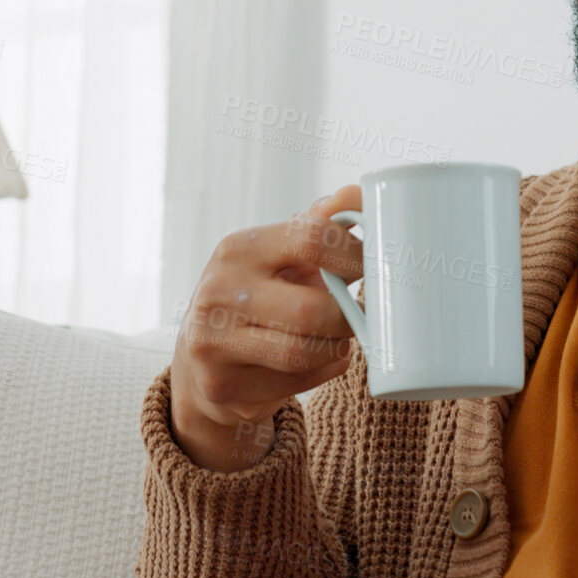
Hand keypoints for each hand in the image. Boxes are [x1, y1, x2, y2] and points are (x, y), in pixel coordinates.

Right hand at [168, 184, 363, 470]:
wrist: (203, 360)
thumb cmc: (262, 294)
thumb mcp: (281, 254)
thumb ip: (320, 224)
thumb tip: (358, 192)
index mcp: (239, 247)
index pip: (313, 239)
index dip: (356, 254)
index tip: (375, 267)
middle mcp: (217, 292)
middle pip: (313, 309)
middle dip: (349, 316)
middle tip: (359, 315)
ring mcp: (213, 342)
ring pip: (306, 351)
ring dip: (338, 346)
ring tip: (337, 336)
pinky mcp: (222, 385)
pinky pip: (299, 382)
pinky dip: (322, 371)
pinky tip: (316, 360)